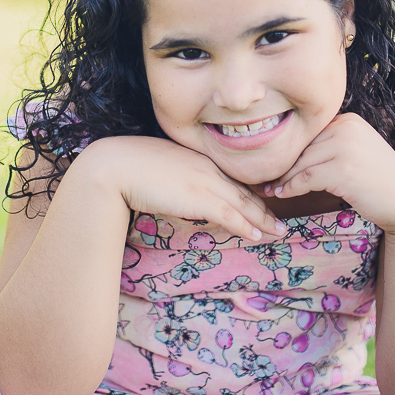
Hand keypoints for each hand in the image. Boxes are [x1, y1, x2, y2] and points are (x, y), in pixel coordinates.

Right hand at [75, 135, 285, 241]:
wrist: (115, 166)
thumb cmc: (128, 166)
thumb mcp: (159, 168)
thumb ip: (175, 177)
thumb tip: (179, 191)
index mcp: (197, 158)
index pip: (230, 179)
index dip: (249, 194)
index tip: (261, 205)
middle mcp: (206, 167)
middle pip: (243, 191)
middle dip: (263, 208)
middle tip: (279, 222)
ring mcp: (204, 181)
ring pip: (242, 203)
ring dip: (262, 220)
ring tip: (277, 232)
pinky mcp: (197, 197)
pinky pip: (229, 214)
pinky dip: (245, 225)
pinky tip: (256, 235)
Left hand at [261, 113, 394, 233]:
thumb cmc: (377, 182)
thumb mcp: (354, 153)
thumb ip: (328, 146)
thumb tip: (288, 154)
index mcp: (347, 120)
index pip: (308, 134)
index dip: (289, 151)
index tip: (270, 163)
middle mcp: (346, 128)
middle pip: (301, 146)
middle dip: (282, 164)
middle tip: (263, 178)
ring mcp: (345, 147)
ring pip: (300, 162)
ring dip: (282, 178)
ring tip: (270, 189)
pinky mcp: (342, 169)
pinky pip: (305, 178)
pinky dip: (290, 188)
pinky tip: (282, 194)